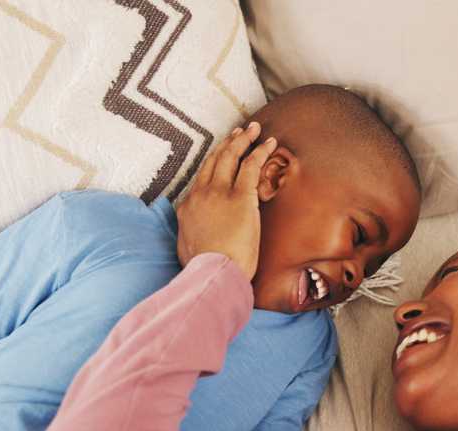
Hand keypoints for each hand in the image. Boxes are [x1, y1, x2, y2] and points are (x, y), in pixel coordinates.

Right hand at [176, 121, 277, 280]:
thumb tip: (195, 233)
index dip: (213, 161)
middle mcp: (201, 194)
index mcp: (188, 207)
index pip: (201, 177)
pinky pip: (251, 166)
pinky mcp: (241, 197)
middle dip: (228, 142)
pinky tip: (270, 142)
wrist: (213, 274)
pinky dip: (260, 151)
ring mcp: (220, 193)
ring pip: (230, 156)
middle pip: (214, 160)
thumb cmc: (204, 270)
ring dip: (243, 139)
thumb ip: (191, 233)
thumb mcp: (188, 248)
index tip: (222, 152)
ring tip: (253, 129)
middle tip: (239, 131)